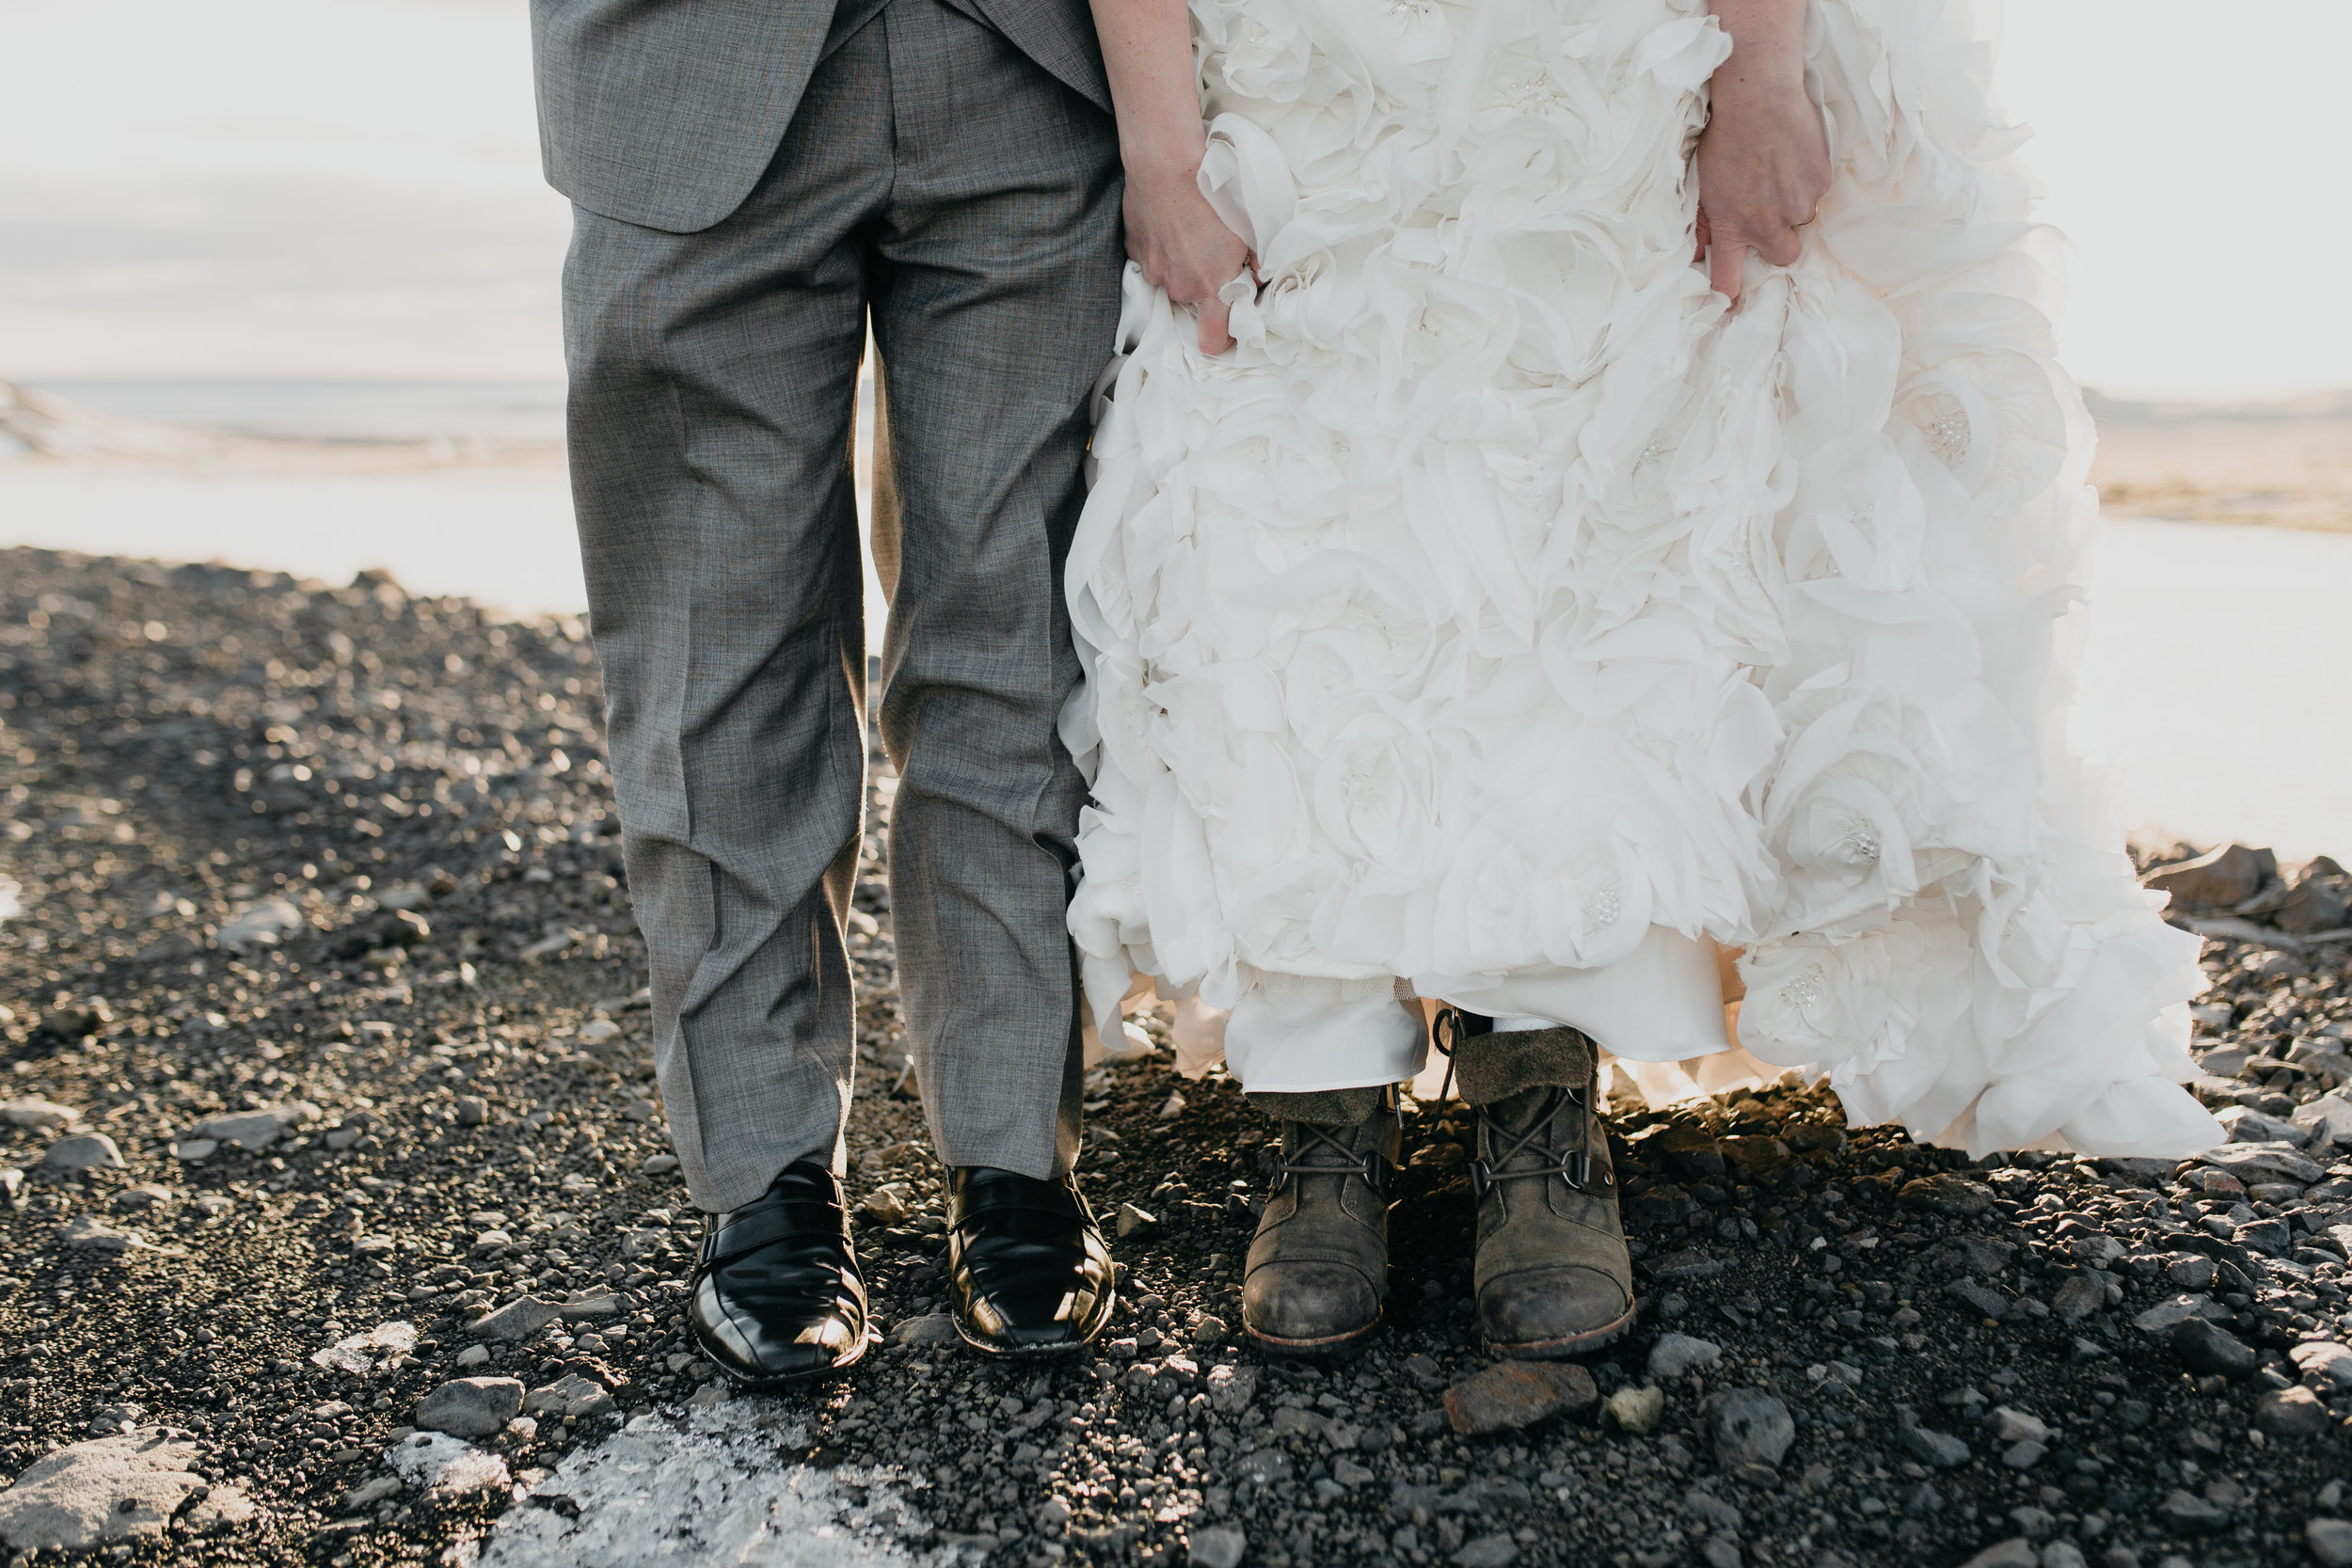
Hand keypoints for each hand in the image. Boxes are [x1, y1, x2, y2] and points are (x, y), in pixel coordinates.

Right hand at [1123, 151, 1253, 354]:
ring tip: (1188, 228)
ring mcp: (1153, 269)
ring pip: (1170, 276)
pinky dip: (1160, 244)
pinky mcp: (1134, 248)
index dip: (1223, 338)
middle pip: (1193, 299)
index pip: (1212, 339)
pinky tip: (1169, 219)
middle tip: (1212, 248)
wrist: (1168, 161)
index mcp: (1211, 287)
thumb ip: (1256, 262)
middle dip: (1203, 281)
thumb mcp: (1252, 228)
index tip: (1229, 326)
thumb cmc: (1215, 192)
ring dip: (1180, 262)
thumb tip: (1256, 276)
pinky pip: (1151, 256)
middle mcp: (1179, 286)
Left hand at [1693, 53, 1830, 303]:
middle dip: (1781, 241)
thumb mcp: (1703, 182)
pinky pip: (1818, 189)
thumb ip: (1705, 222)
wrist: (1758, 96)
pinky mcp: (1821, 181)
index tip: (1730, 308)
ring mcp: (1796, 203)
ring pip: (1803, 218)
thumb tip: (1700, 253)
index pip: (1727, 278)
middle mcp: (1765, 223)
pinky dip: (1809, 176)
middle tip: (1773, 214)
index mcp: (1731, 225)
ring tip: (1779, 169)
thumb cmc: (1725, 135)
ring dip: (1794, 202)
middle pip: (1784, 256)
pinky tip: (1794, 152)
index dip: (1729, 296)